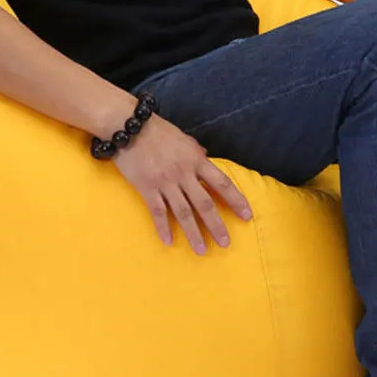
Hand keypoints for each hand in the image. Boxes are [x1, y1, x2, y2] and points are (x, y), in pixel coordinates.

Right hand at [114, 114, 252, 253]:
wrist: (129, 127)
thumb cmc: (158, 131)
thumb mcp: (184, 138)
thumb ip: (196, 152)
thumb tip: (207, 158)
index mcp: (196, 160)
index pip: (222, 183)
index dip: (236, 200)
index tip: (246, 215)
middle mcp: (184, 173)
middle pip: (205, 204)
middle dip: (216, 225)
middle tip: (225, 243)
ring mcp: (165, 182)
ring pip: (183, 212)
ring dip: (194, 233)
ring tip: (202, 250)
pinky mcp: (147, 188)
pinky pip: (158, 211)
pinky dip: (164, 228)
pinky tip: (169, 242)